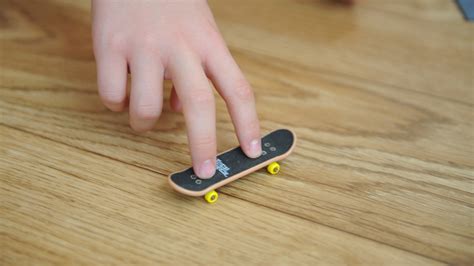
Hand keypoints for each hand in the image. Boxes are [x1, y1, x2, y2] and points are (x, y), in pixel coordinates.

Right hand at [92, 0, 260, 177]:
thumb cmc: (171, 3)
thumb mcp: (198, 29)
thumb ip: (197, 70)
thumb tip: (181, 111)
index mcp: (209, 42)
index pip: (238, 89)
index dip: (248, 124)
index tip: (252, 152)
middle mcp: (180, 47)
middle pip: (199, 106)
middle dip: (203, 146)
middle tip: (204, 171)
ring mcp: (144, 47)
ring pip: (147, 109)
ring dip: (144, 123)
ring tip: (142, 113)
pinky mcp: (109, 47)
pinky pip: (112, 96)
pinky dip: (116, 103)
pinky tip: (119, 89)